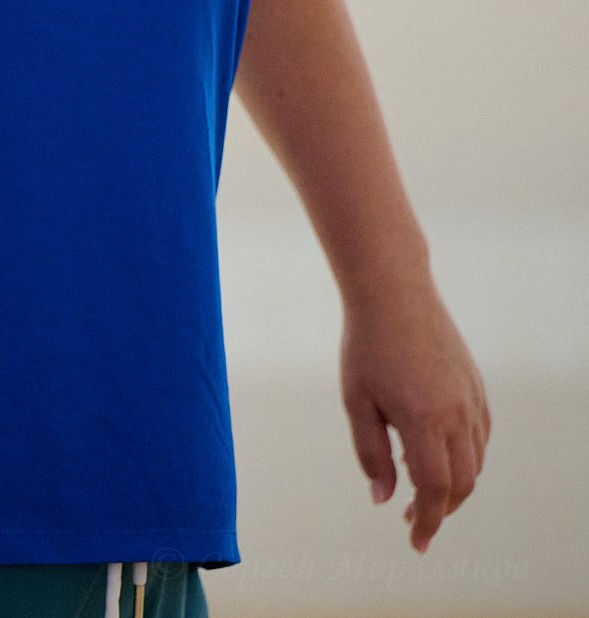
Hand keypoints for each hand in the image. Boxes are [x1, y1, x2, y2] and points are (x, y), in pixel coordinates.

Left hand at [341, 283, 490, 550]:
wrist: (394, 293)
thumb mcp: (356, 401)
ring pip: (474, 462)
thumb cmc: (365, 346)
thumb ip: (371, 454)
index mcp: (425, 421)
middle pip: (461, 483)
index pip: (436, 490)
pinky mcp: (477, 388)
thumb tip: (383, 499)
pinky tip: (432, 453)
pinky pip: (479, 437)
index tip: (416, 543)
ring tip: (416, 487)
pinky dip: (463, 457)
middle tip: (410, 519)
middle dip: (440, 510)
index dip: (428, 521)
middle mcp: (458, 415)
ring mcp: (472, 401)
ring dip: (452, 485)